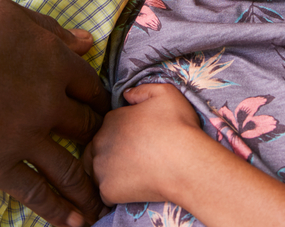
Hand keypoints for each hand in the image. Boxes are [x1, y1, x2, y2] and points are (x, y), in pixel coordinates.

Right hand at [0, 0, 110, 226]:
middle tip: (105, 158)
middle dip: (97, 143)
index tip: (97, 112)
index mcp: (55, 63)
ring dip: (89, 189)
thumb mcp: (10, 14)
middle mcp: (49, 102)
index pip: (91, 88)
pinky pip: (36, 193)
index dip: (97, 101)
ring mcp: (24, 137)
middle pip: (86, 127)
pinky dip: (58, 210)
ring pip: (70, 169)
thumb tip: (89, 42)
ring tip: (101, 207)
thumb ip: (52, 31)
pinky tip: (73, 223)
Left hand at [84, 83, 204, 205]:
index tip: (137, 142)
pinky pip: (105, 194)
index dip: (122, 135)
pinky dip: (116, 194)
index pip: (107, 128)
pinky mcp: (107, 191)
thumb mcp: (166, 94)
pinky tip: (133, 190)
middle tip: (134, 161)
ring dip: (109, 174)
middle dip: (110, 155)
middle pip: (97, 150)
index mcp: (111, 119)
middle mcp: (100, 142)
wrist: (187, 164)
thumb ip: (142, 90)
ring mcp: (101, 168)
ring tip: (133, 176)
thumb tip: (127, 95)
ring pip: (97, 172)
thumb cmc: (178, 127)